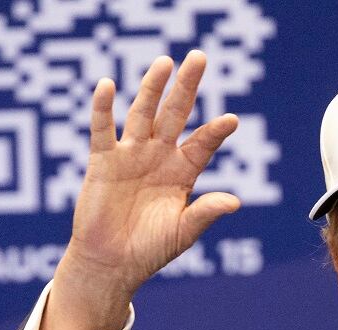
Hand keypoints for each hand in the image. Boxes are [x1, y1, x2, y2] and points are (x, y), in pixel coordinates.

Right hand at [41, 51, 240, 329]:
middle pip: (175, 114)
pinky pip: (102, 130)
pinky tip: (107, 85)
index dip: (215, 132)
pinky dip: (102, 108)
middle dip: (187, 87)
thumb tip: (235, 202)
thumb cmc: (150, 250)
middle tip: (199, 58)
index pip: (203, 144)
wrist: (111, 263)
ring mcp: (131, 155)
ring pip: (142, 113)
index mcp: (183, 173)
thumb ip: (205, 213)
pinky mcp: (103, 161)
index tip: (230, 121)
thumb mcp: (183, 232)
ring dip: (152, 88)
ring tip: (164, 63)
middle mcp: (159, 157)